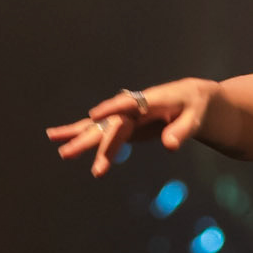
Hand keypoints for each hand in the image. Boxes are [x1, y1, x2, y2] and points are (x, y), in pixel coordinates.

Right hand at [45, 77, 221, 176]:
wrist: (192, 99)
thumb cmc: (195, 107)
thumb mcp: (196, 118)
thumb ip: (183, 131)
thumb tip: (170, 146)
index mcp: (151, 100)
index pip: (129, 105)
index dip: (112, 109)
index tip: (94, 115)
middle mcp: (133, 108)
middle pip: (108, 123)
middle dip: (89, 139)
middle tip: (68, 153)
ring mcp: (127, 116)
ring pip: (100, 128)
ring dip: (79, 138)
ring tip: (56, 145)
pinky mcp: (125, 126)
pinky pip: (102, 133)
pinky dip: (83, 137)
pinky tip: (62, 141)